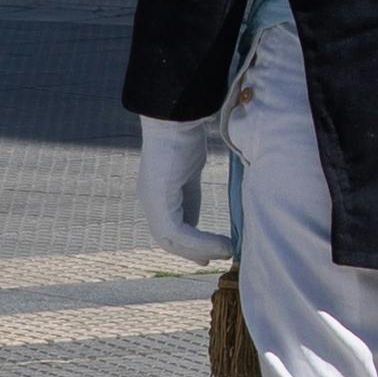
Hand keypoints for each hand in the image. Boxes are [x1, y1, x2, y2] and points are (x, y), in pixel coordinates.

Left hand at [136, 113, 231, 265]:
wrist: (175, 118)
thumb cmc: (185, 133)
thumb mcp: (191, 168)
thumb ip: (191, 189)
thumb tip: (202, 203)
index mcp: (157, 192)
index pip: (169, 227)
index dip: (189, 243)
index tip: (209, 253)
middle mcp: (151, 200)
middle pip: (169, 239)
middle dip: (194, 252)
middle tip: (218, 258)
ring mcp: (152, 202)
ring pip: (173, 240)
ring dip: (200, 250)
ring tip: (226, 253)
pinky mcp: (159, 201)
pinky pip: (179, 232)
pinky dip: (201, 242)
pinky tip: (220, 244)